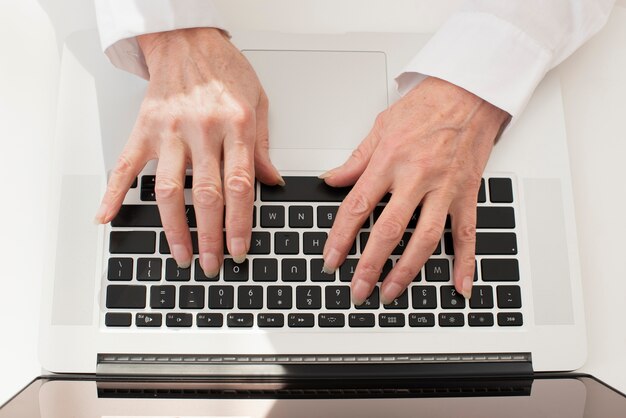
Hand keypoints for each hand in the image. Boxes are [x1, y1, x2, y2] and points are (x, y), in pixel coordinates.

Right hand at [94, 28, 282, 274]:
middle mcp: (202, 131)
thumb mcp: (258, 103)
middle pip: (206, 195)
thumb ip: (263, 146)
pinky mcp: (143, 129)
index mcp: (236, 126)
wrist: (186, 39)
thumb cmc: (224, 68)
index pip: (240, 186)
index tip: (240, 248)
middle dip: (210, 236)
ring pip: (168, 190)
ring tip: (181, 255)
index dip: (240, 223)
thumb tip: (272, 182)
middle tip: (213, 263)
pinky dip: (114, 193)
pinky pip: (125, 166)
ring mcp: (169, 131)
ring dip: (174, 228)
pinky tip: (108, 218)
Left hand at [321, 77, 509, 303]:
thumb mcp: (381, 126)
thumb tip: (331, 180)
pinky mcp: (467, 193)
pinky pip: (466, 233)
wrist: (469, 91)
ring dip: (406, 270)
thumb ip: (356, 159)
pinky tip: (459, 286)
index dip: (340, 237)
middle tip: (357, 289)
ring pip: (425, 238)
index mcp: (389, 160)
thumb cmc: (426, 105)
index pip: (357, 206)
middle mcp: (416, 176)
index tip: (330, 260)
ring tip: (390, 292)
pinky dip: (465, 262)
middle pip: (389, 230)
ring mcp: (444, 188)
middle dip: (369, 264)